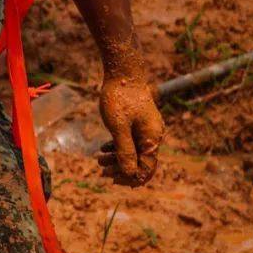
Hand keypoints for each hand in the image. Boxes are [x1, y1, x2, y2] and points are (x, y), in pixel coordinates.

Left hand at [97, 71, 164, 185]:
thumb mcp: (118, 128)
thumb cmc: (120, 98)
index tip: (113, 179)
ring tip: (99, 159)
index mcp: (152, 138)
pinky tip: (103, 148)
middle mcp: (153, 136)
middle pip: (140, 162)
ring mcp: (147, 130)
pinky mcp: (139, 124)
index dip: (130, 178)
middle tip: (102, 170)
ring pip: (134, 152)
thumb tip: (130, 174)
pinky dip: (118, 147)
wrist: (123, 73)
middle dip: (121, 169)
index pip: (146, 168)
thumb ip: (124, 151)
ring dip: (117, 159)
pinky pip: (131, 142)